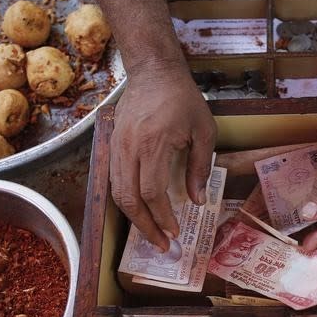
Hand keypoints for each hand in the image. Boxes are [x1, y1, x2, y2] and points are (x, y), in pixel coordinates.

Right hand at [110, 63, 216, 252]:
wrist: (153, 71)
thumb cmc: (183, 98)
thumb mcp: (204, 130)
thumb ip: (200, 167)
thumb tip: (197, 200)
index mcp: (154, 144)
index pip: (152, 192)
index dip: (163, 217)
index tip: (176, 231)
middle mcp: (130, 148)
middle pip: (129, 199)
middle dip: (145, 227)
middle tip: (162, 245)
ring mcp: (117, 146)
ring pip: (117, 192)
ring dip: (134, 217)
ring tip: (151, 233)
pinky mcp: (112, 144)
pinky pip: (114, 180)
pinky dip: (126, 200)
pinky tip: (140, 210)